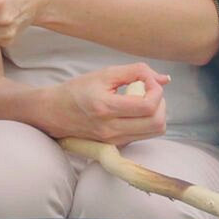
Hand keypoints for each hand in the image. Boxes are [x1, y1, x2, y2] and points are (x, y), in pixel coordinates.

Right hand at [44, 63, 171, 143]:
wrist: (54, 113)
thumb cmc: (77, 90)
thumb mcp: (105, 74)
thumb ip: (136, 72)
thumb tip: (165, 79)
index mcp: (106, 108)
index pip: (148, 106)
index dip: (156, 91)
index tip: (147, 80)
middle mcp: (110, 129)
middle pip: (157, 123)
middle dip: (161, 104)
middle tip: (149, 91)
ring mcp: (113, 141)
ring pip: (154, 132)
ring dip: (156, 113)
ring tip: (142, 101)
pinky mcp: (115, 146)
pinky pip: (143, 135)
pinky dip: (146, 122)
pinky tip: (134, 112)